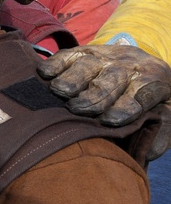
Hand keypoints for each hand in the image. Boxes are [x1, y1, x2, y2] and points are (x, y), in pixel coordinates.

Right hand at [38, 45, 170, 125]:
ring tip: (58, 91)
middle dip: (94, 95)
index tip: (108, 121)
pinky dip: (55, 63)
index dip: (124, 107)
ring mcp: (105, 56)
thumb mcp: (166, 113)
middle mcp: (128, 66)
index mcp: (153, 81)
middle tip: (77, 108)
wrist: (141, 66)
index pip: (140, 93)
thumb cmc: (149, 99)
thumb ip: (162, 132)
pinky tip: (44, 73)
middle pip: (111, 79)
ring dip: (72, 78)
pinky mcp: (85, 51)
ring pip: (88, 65)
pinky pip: (69, 54)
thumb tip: (148, 151)